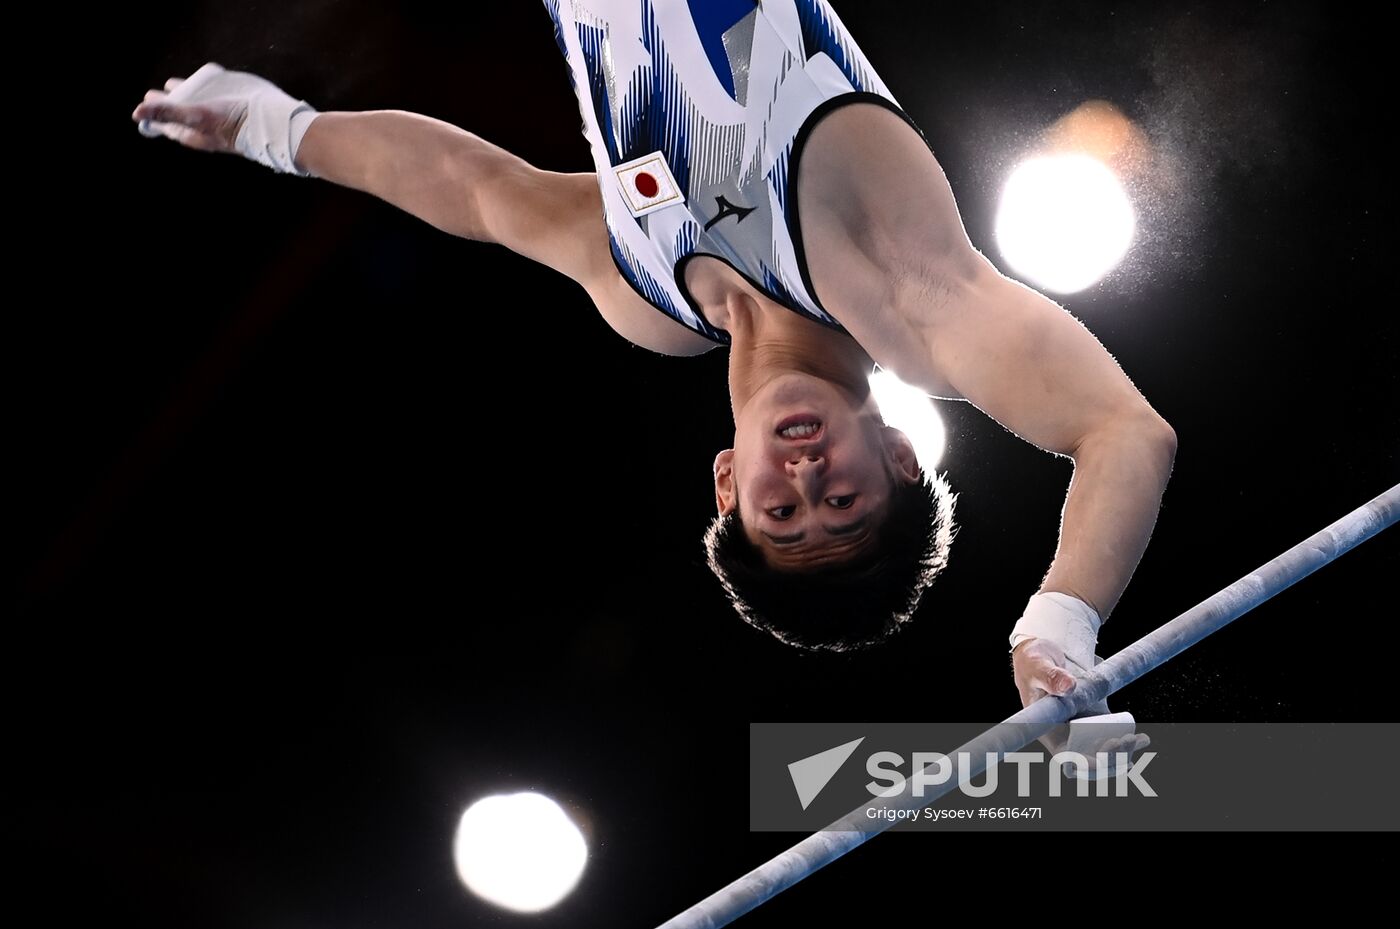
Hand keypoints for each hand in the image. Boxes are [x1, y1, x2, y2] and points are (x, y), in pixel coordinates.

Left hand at [131, 64, 247, 153]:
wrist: (269, 121)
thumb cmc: (232, 122)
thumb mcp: (197, 116)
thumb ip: (169, 113)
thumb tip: (137, 113)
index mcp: (190, 132)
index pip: (164, 123)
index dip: (153, 113)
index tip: (147, 101)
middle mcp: (201, 126)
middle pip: (177, 113)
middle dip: (166, 104)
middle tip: (153, 95)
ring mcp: (216, 117)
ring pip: (194, 105)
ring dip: (184, 95)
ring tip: (174, 85)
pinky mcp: (229, 107)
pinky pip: (211, 99)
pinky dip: (202, 91)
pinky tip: (202, 83)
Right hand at [1011, 637, 1148, 775]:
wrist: (1044, 655)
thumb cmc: (1033, 663)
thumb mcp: (1037, 666)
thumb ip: (1050, 676)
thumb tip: (1069, 686)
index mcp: (1048, 730)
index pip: (1066, 757)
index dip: (1083, 764)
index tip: (1097, 760)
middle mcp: (1067, 734)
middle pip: (1091, 760)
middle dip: (1110, 758)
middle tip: (1123, 741)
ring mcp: (1084, 727)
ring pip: (1105, 752)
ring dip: (1123, 752)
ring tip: (1138, 740)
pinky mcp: (1098, 717)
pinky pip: (1114, 736)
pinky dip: (1129, 742)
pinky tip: (1142, 740)